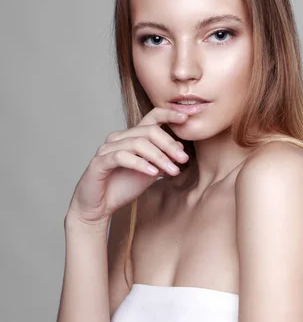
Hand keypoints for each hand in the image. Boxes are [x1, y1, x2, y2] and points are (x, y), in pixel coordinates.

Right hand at [66, 107, 189, 226]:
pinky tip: (153, 173)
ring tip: (173, 170)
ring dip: (159, 157)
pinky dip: (140, 164)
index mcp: (131, 137)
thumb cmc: (122, 187)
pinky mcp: (99, 162)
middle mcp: (118, 138)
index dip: (169, 114)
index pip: (151, 118)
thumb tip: (180, 146)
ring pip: (137, 143)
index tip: (186, 118)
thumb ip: (162, 159)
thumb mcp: (150, 173)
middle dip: (169, 145)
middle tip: (184, 159)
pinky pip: (122, 157)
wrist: (98, 207)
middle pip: (148, 131)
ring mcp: (107, 149)